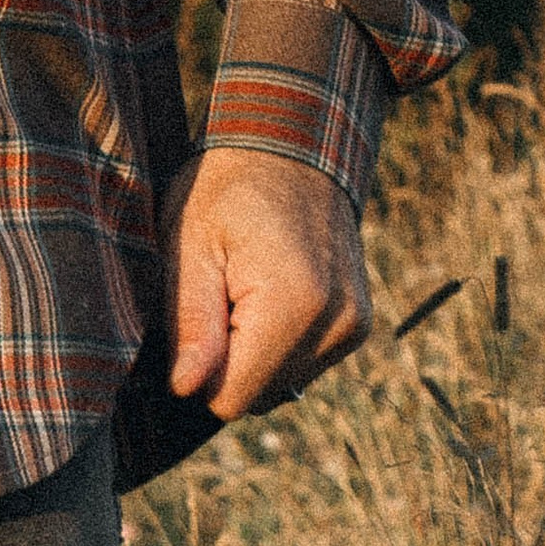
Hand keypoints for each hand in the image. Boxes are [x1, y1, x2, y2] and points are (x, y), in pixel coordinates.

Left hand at [163, 149, 370, 421]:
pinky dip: (278, 345)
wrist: (297, 146)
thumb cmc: (230, 189)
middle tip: (225, 295)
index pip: (229, 399)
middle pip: (256, 397)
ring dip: (253, 354)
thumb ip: (189, 324)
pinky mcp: (357, 326)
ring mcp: (352, 326)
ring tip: (250, 290)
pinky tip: (275, 296)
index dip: (201, 372)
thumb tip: (187, 389)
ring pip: (278, 387)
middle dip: (229, 361)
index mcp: (293, 306)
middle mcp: (335, 323)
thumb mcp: (190, 247)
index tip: (203, 317)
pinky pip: (300, 368)